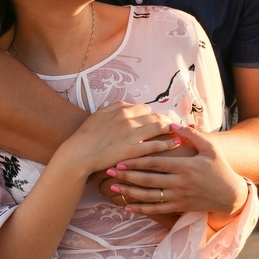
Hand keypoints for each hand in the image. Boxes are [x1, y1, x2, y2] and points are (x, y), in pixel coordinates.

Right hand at [54, 102, 179, 177]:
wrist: (79, 154)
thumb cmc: (86, 135)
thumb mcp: (99, 114)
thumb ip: (115, 107)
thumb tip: (128, 105)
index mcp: (121, 110)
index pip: (145, 108)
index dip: (152, 114)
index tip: (157, 119)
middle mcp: (129, 120)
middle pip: (155, 116)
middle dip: (166, 120)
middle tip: (174, 125)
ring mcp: (132, 135)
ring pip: (159, 128)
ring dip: (171, 129)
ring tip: (180, 132)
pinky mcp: (133, 151)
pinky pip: (156, 145)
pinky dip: (168, 143)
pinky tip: (176, 143)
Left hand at [106, 124, 248, 228]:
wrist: (231, 194)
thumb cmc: (220, 167)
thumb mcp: (209, 148)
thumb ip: (190, 135)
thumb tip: (171, 124)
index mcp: (185, 166)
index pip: (155, 163)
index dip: (136, 161)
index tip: (120, 158)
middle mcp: (179, 182)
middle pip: (148, 179)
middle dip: (127, 175)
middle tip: (109, 170)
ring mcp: (179, 196)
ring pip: (149, 195)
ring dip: (129, 191)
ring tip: (113, 187)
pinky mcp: (179, 207)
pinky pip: (157, 209)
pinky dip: (141, 208)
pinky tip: (127, 206)